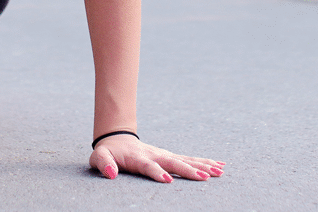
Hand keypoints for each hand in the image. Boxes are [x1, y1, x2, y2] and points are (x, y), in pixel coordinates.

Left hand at [89, 133, 224, 181]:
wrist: (116, 139)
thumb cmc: (108, 152)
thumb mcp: (99, 157)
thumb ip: (103, 164)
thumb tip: (111, 174)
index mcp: (137, 158)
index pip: (148, 166)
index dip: (156, 172)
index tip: (167, 180)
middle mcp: (154, 155)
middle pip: (172, 163)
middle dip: (187, 170)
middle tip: (204, 177)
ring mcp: (163, 155)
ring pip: (184, 160)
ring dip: (201, 166)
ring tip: (218, 172)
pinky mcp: (169, 157)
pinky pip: (188, 160)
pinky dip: (204, 163)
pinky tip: (219, 167)